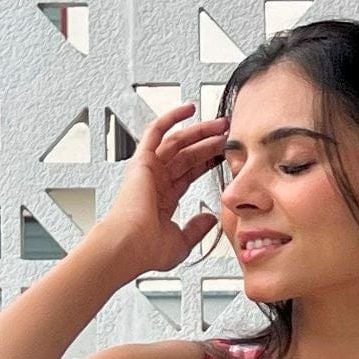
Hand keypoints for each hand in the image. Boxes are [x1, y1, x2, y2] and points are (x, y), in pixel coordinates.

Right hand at [99, 101, 230, 283]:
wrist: (129, 246)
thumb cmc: (145, 249)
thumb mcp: (181, 241)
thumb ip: (196, 228)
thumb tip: (210, 219)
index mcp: (163, 198)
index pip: (190, 172)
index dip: (209, 160)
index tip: (226, 153)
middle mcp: (155, 181)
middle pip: (188, 154)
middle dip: (209, 142)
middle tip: (229, 133)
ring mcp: (148, 169)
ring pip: (178, 141)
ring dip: (200, 131)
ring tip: (221, 124)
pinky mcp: (143, 161)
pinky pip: (157, 131)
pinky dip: (172, 118)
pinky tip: (189, 108)